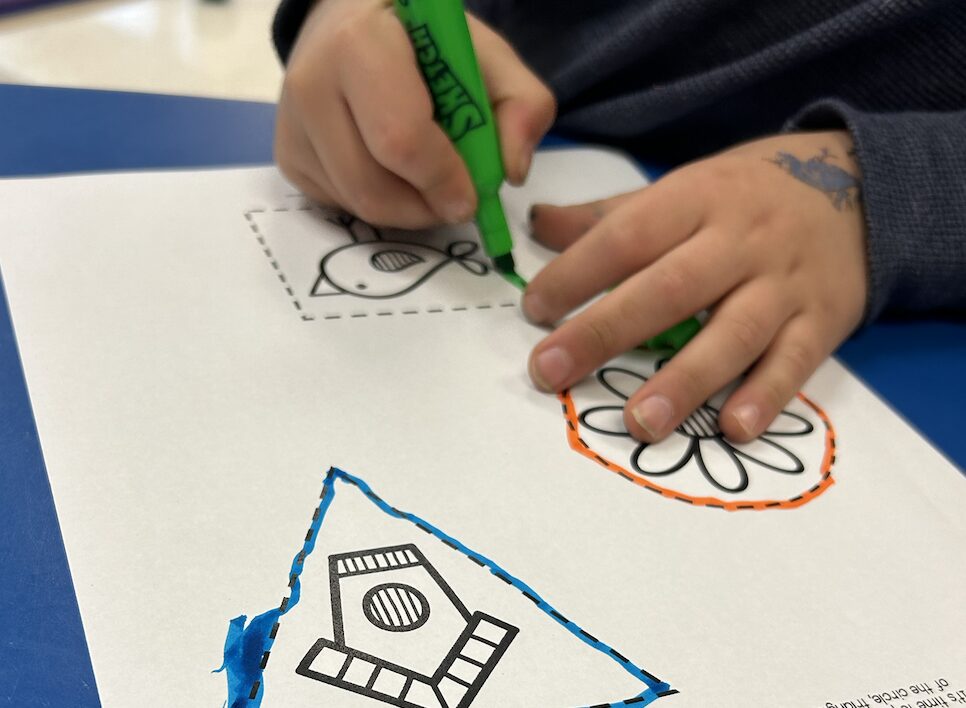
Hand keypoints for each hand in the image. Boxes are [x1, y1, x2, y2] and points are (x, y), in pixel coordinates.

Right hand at [275, 0, 555, 228]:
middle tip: (455, 199)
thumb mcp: (485, 54)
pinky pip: (341, 206)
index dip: (442, 179)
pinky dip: (380, 205)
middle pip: (373, 188)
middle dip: (425, 208)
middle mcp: (311, 84)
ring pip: (358, 205)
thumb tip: (512, 171)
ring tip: (429, 181)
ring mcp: (291, 126)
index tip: (471, 194)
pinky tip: (393, 172)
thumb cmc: (424, 40)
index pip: (400, 138)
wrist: (352, 22)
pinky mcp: (287, 158)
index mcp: (359, 45)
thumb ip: (522, 103)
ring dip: (406, 211)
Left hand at [524, 131, 867, 443]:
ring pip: (733, 332)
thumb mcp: (683, 188)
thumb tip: (536, 225)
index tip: (534, 310)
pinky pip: (795, 362)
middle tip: (550, 372)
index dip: (577, 272)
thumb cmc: (747, 196)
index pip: (627, 235)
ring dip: (685, 380)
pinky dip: (766, 395)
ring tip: (639, 423)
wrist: (860, 189)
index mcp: (696, 198)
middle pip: (668, 288)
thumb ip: (609, 215)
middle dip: (604, 331)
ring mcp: (784, 284)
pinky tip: (733, 428)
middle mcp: (739, 240)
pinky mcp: (823, 322)